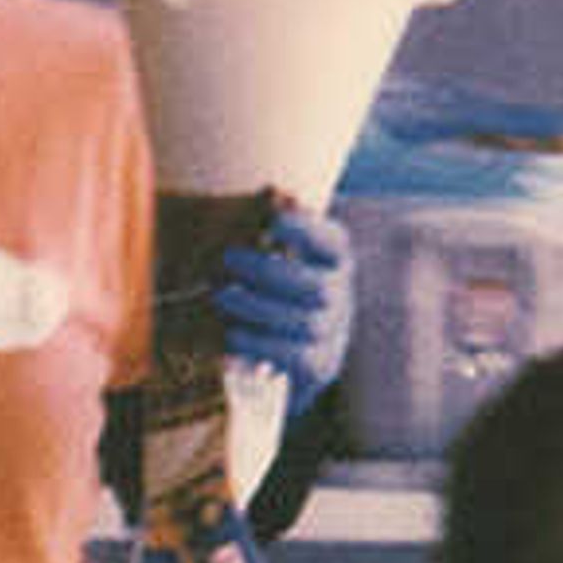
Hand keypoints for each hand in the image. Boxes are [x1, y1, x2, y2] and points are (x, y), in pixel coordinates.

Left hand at [215, 202, 355, 392]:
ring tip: (221, 295)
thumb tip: (265, 196)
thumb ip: (264, 229)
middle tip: (226, 259)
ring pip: (303, 322)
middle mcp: (341, 294)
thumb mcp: (270, 253)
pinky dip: (259, 344)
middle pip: (315, 285)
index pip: (332, 242)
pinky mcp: (319, 366)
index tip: (271, 219)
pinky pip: (294, 357)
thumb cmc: (268, 287)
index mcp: (334, 257)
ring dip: (257, 307)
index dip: (305, 231)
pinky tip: (230, 334)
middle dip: (268, 272)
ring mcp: (333, 332)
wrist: (284, 351)